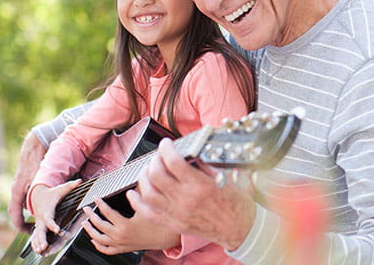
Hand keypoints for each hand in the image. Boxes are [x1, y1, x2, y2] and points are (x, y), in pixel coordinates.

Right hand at [8, 131, 46, 232]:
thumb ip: (44, 189)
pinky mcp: (20, 186)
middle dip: (21, 223)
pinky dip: (26, 207)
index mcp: (18, 191)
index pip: (14, 214)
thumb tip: (51, 199)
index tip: (27, 232)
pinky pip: (20, 200)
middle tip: (31, 231)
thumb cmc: (36, 163)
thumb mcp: (40, 178)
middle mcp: (15, 190)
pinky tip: (36, 210)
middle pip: (13, 212)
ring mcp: (17, 188)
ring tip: (34, 224)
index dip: (20, 225)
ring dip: (23, 215)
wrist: (32, 149)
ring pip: (17, 206)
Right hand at [29, 180, 81, 253]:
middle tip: (44, 247)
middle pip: (41, 230)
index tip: (57, 230)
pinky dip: (35, 244)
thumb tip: (80, 180)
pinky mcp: (38, 227)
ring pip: (37, 235)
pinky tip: (38, 251)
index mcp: (47, 211)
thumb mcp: (60, 189)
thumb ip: (70, 186)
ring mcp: (39, 224)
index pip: (49, 219)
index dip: (52, 224)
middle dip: (41, 238)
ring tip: (40, 251)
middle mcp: (41, 219)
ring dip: (38, 243)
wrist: (38, 196)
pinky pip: (35, 237)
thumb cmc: (52, 194)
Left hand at [81, 197, 179, 254]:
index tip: (95, 197)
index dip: (100, 203)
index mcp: (125, 225)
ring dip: (90, 231)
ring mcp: (121, 244)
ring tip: (85, 223)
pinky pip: (106, 250)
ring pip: (100, 240)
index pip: (107, 212)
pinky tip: (94, 240)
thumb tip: (129, 189)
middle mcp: (121, 236)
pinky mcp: (123, 249)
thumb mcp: (147, 208)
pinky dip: (98, 245)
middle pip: (100, 226)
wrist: (164, 238)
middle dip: (91, 216)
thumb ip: (137, 198)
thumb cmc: (157, 223)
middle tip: (86, 208)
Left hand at [126, 138, 256, 250]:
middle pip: (156, 175)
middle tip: (159, 156)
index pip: (173, 161)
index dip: (166, 148)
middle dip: (154, 160)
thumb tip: (190, 151)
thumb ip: (206, 163)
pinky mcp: (173, 223)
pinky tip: (134, 193)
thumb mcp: (226, 176)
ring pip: (148, 193)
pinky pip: (148, 213)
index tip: (166, 143)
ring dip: (144, 177)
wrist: (239, 229)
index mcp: (200, 186)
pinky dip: (137, 202)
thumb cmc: (236, 204)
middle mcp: (185, 200)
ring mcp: (177, 213)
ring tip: (149, 170)